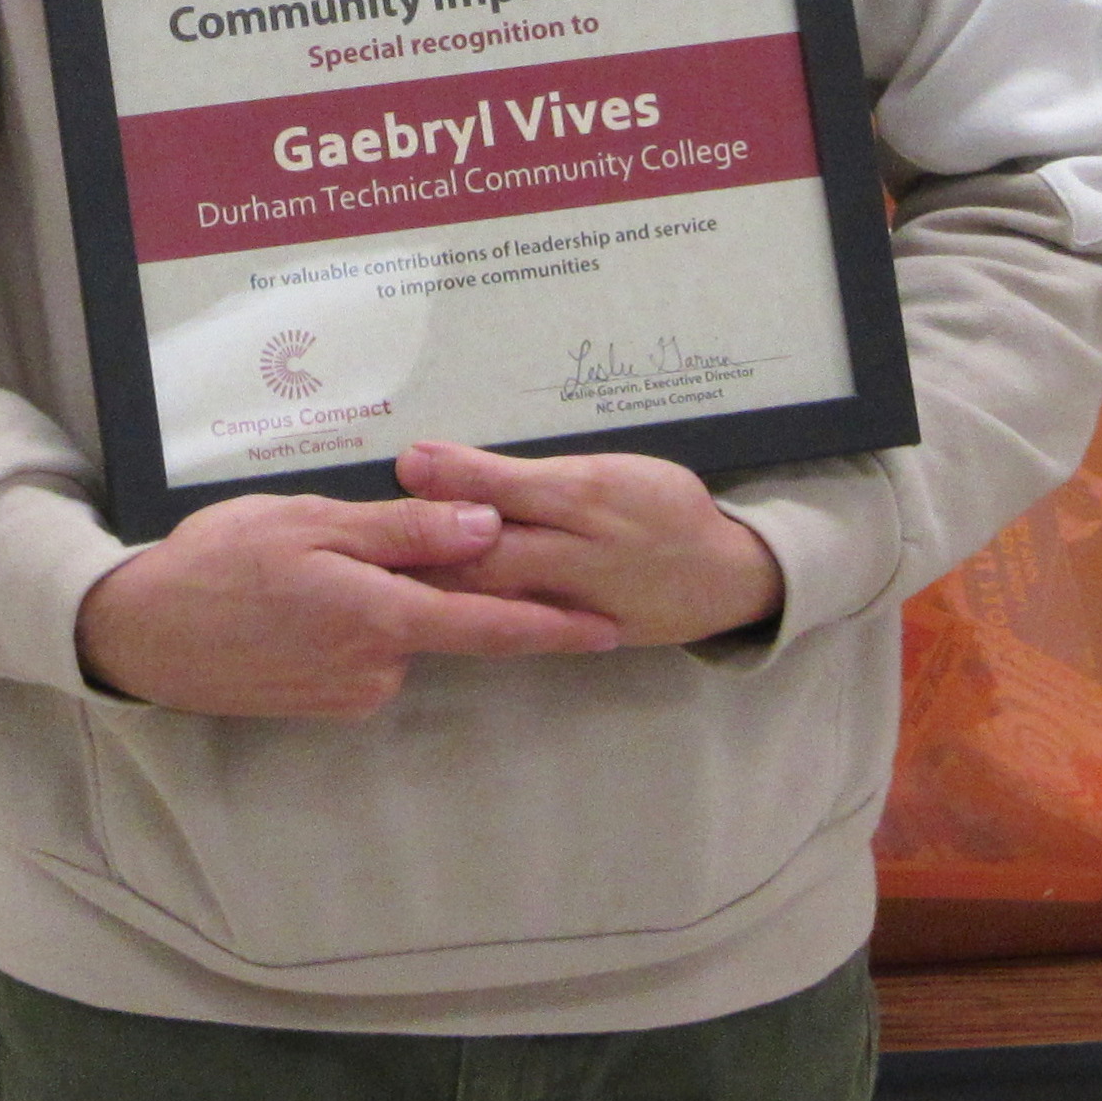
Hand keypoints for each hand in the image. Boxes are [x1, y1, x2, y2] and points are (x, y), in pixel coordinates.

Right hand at [75, 491, 622, 719]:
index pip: (489, 626)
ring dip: (378, 597)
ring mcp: (348, 692)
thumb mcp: (311, 523)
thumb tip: (486, 528)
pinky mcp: (323, 704)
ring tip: (303, 565)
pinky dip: (351, 622)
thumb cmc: (218, 563)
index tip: (607, 628)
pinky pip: (365, 653)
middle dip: (425, 579)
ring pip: (399, 633)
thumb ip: (405, 531)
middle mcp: (375, 668)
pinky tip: (297, 601)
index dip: (553, 627)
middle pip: (439, 619)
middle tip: (355, 542)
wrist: (140, 633)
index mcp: (379, 617)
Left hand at [393, 441, 784, 646]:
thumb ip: (512, 476)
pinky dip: (473, 618)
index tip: (406, 463)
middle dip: (431, 543)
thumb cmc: (655, 506)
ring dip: (442, 585)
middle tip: (376, 534)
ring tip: (387, 574)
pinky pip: (518, 625)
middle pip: (491, 551)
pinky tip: (430, 616)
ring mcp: (578, 602)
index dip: (454, 477)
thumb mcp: (595, 472)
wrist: (725, 575)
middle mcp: (579, 552)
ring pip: (498, 594)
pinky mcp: (578, 637)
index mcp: (585, 495)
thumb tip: (428, 464)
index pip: (505, 487)